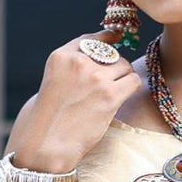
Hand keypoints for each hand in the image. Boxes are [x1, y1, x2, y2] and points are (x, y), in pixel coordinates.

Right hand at [12, 34, 139, 173]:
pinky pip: (133, 81)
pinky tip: (125, 96)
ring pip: (125, 66)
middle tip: (110, 84)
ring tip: (116, 92)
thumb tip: (107, 52)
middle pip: (111, 54)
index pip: (90, 40)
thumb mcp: (55, 82)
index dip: (106, 39)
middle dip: (114, 67)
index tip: (116, 38)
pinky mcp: (109, 95)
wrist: (48, 143)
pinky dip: (132, 86)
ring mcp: (95, 78)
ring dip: (124, 77)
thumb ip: (74, 67)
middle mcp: (78, 62)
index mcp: (61, 56)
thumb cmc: (50, 119)